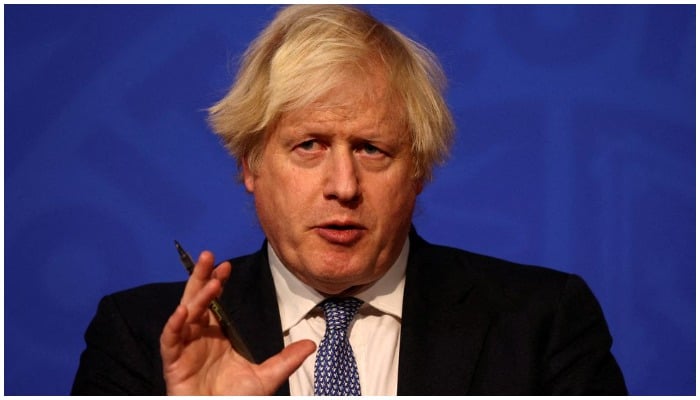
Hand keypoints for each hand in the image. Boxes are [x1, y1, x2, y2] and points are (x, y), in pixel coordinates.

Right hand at [160, 251, 315, 394]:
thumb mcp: (266, 377)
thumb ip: (286, 360)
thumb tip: (311, 345)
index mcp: (217, 336)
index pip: (214, 302)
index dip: (217, 283)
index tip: (227, 266)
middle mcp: (199, 337)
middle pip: (196, 300)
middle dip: (202, 278)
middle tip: (209, 257)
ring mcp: (184, 348)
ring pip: (185, 315)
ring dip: (196, 297)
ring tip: (211, 282)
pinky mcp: (173, 363)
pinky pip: (170, 340)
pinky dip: (174, 325)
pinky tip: (182, 312)